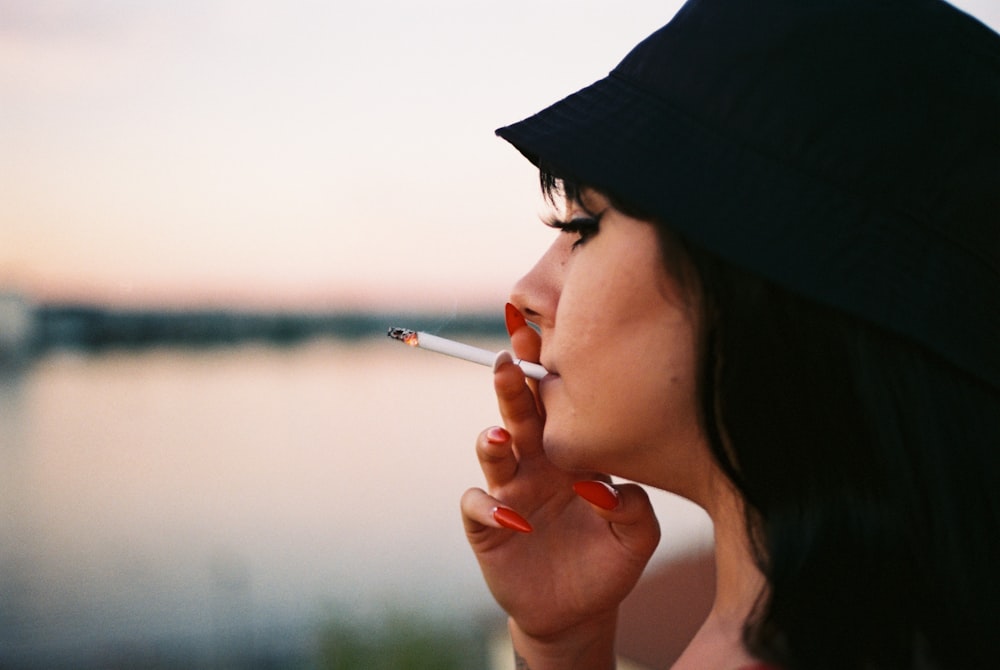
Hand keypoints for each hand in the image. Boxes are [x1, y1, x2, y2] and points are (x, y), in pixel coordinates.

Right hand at [460, 311, 660, 665]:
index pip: (555, 403)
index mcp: (570, 452)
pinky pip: (478, 506)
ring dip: (491, 439)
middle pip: (518, 414)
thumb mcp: (637, 538)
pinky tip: (515, 518)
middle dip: (511, 387)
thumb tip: (607, 488)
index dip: (546, 370)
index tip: (542, 333)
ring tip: (500, 435)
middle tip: (507, 363)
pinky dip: (490, 507)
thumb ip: (636, 509)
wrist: (579, 612)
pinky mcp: (488, 526)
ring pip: (491, 452)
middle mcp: (535, 463)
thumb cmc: (608, 561)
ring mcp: (509, 492)